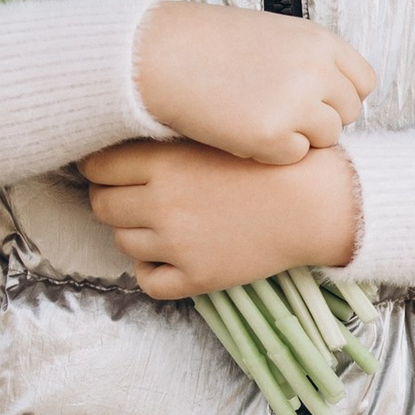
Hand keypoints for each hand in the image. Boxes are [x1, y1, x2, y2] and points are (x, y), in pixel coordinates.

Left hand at [79, 138, 360, 294]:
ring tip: (159, 220)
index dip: (99, 166)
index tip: (109, 166)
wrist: (317, 202)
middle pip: (103, 205)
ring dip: (132, 231)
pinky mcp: (197, 277)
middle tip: (131, 193)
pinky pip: (148, 280)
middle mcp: (162, 205)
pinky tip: (167, 254)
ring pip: (122, 241)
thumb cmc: (273, 159)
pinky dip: (150, 268)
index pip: (98, 167)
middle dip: (111, 198)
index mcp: (164, 164)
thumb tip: (124, 141)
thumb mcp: (218, 134)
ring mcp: (177, 244)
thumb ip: (169, 138)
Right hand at [133, 1, 374, 165]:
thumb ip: (309, 60)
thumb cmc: (210, 44)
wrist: (162, 56)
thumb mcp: (273, 35)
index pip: (364, 82)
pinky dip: (273, 151)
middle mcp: (317, 70)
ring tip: (261, 119)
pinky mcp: (272, 136)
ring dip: (299, 135)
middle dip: (322, 119)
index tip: (318, 101)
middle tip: (284, 115)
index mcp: (319, 40)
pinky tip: (244, 131)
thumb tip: (335, 93)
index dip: (341, 95)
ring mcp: (297, 104)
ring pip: (326, 137)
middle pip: (349, 113)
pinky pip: (294, 156)